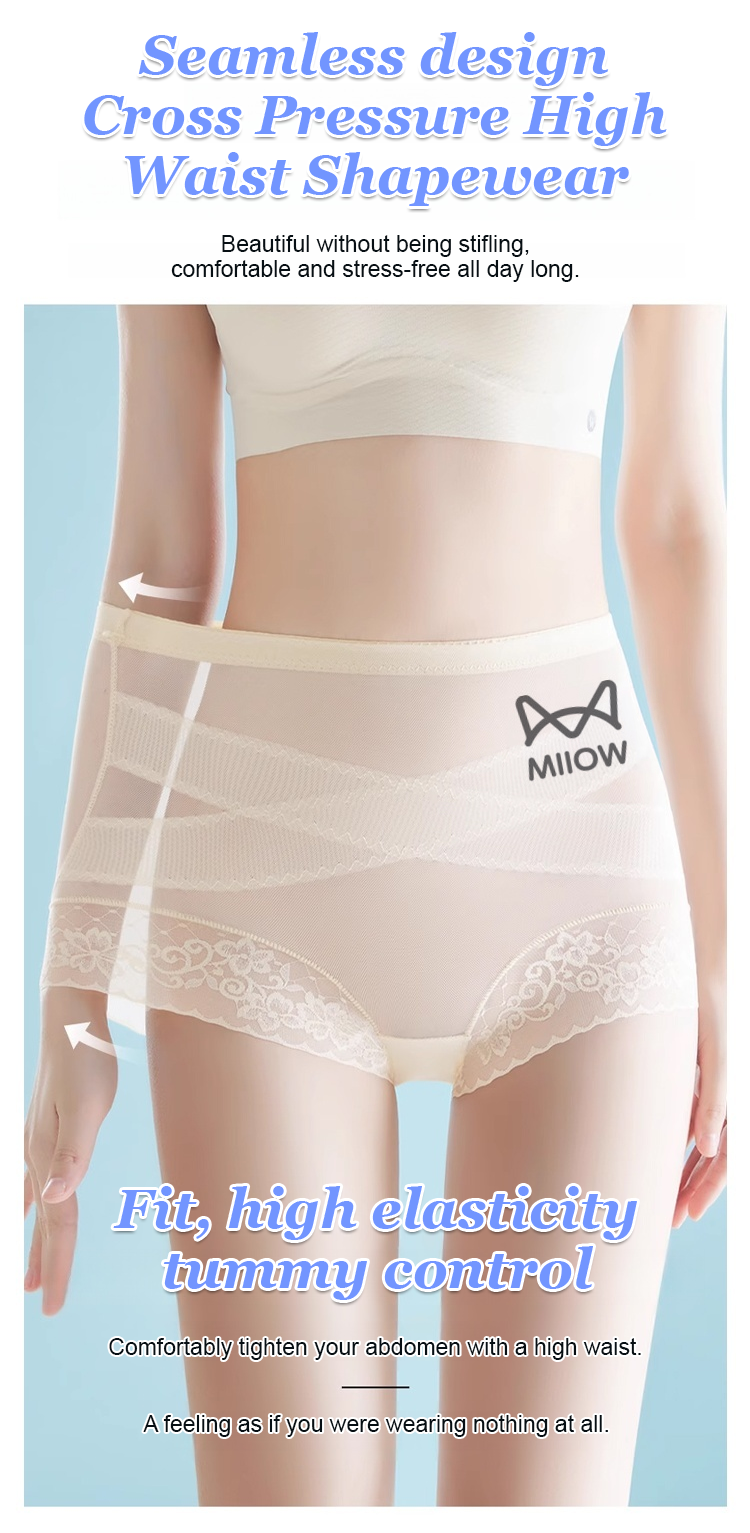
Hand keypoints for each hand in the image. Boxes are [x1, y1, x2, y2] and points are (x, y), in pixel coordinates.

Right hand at [24, 988, 116, 1313]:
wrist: (70, 1021)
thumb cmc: (86, 1062)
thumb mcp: (87, 1107)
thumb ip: (72, 1155)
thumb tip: (52, 1201)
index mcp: (48, 1158)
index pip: (56, 1226)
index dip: (57, 1268)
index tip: (53, 1309)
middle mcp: (36, 1157)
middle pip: (45, 1224)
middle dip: (45, 1267)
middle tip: (47, 1308)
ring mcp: (35, 1144)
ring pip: (37, 1207)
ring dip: (35, 1244)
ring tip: (29, 1279)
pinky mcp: (43, 1130)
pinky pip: (32, 1181)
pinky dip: (28, 1205)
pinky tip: (24, 1212)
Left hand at [673, 974, 725, 1226]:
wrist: (703, 971)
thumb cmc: (713, 1007)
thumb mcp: (713, 1053)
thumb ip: (715, 1098)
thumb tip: (709, 1149)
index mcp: (736, 1098)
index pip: (726, 1159)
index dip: (707, 1189)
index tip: (685, 1214)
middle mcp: (728, 1098)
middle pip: (713, 1157)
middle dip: (692, 1189)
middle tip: (667, 1217)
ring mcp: (714, 1088)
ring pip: (702, 1141)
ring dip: (685, 1170)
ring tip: (662, 1195)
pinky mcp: (699, 1076)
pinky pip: (693, 1118)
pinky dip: (681, 1141)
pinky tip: (662, 1155)